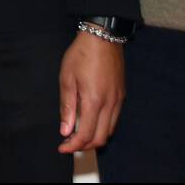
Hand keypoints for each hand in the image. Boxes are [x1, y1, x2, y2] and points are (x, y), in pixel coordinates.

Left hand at [58, 30, 124, 153]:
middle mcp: (110, 104)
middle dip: (84, 145)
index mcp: (94, 101)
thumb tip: (65, 130)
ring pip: (109, 130)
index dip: (73, 145)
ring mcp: (118, 100)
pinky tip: (90, 120)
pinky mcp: (122, 95)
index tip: (62, 147)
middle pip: (100, 137)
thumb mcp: (67, 78)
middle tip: (69, 143)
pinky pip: (114, 119)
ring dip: (94, 137)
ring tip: (78, 133)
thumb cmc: (81, 54)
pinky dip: (102, 126)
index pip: (85, 134)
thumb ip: (67, 107)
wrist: (103, 37)